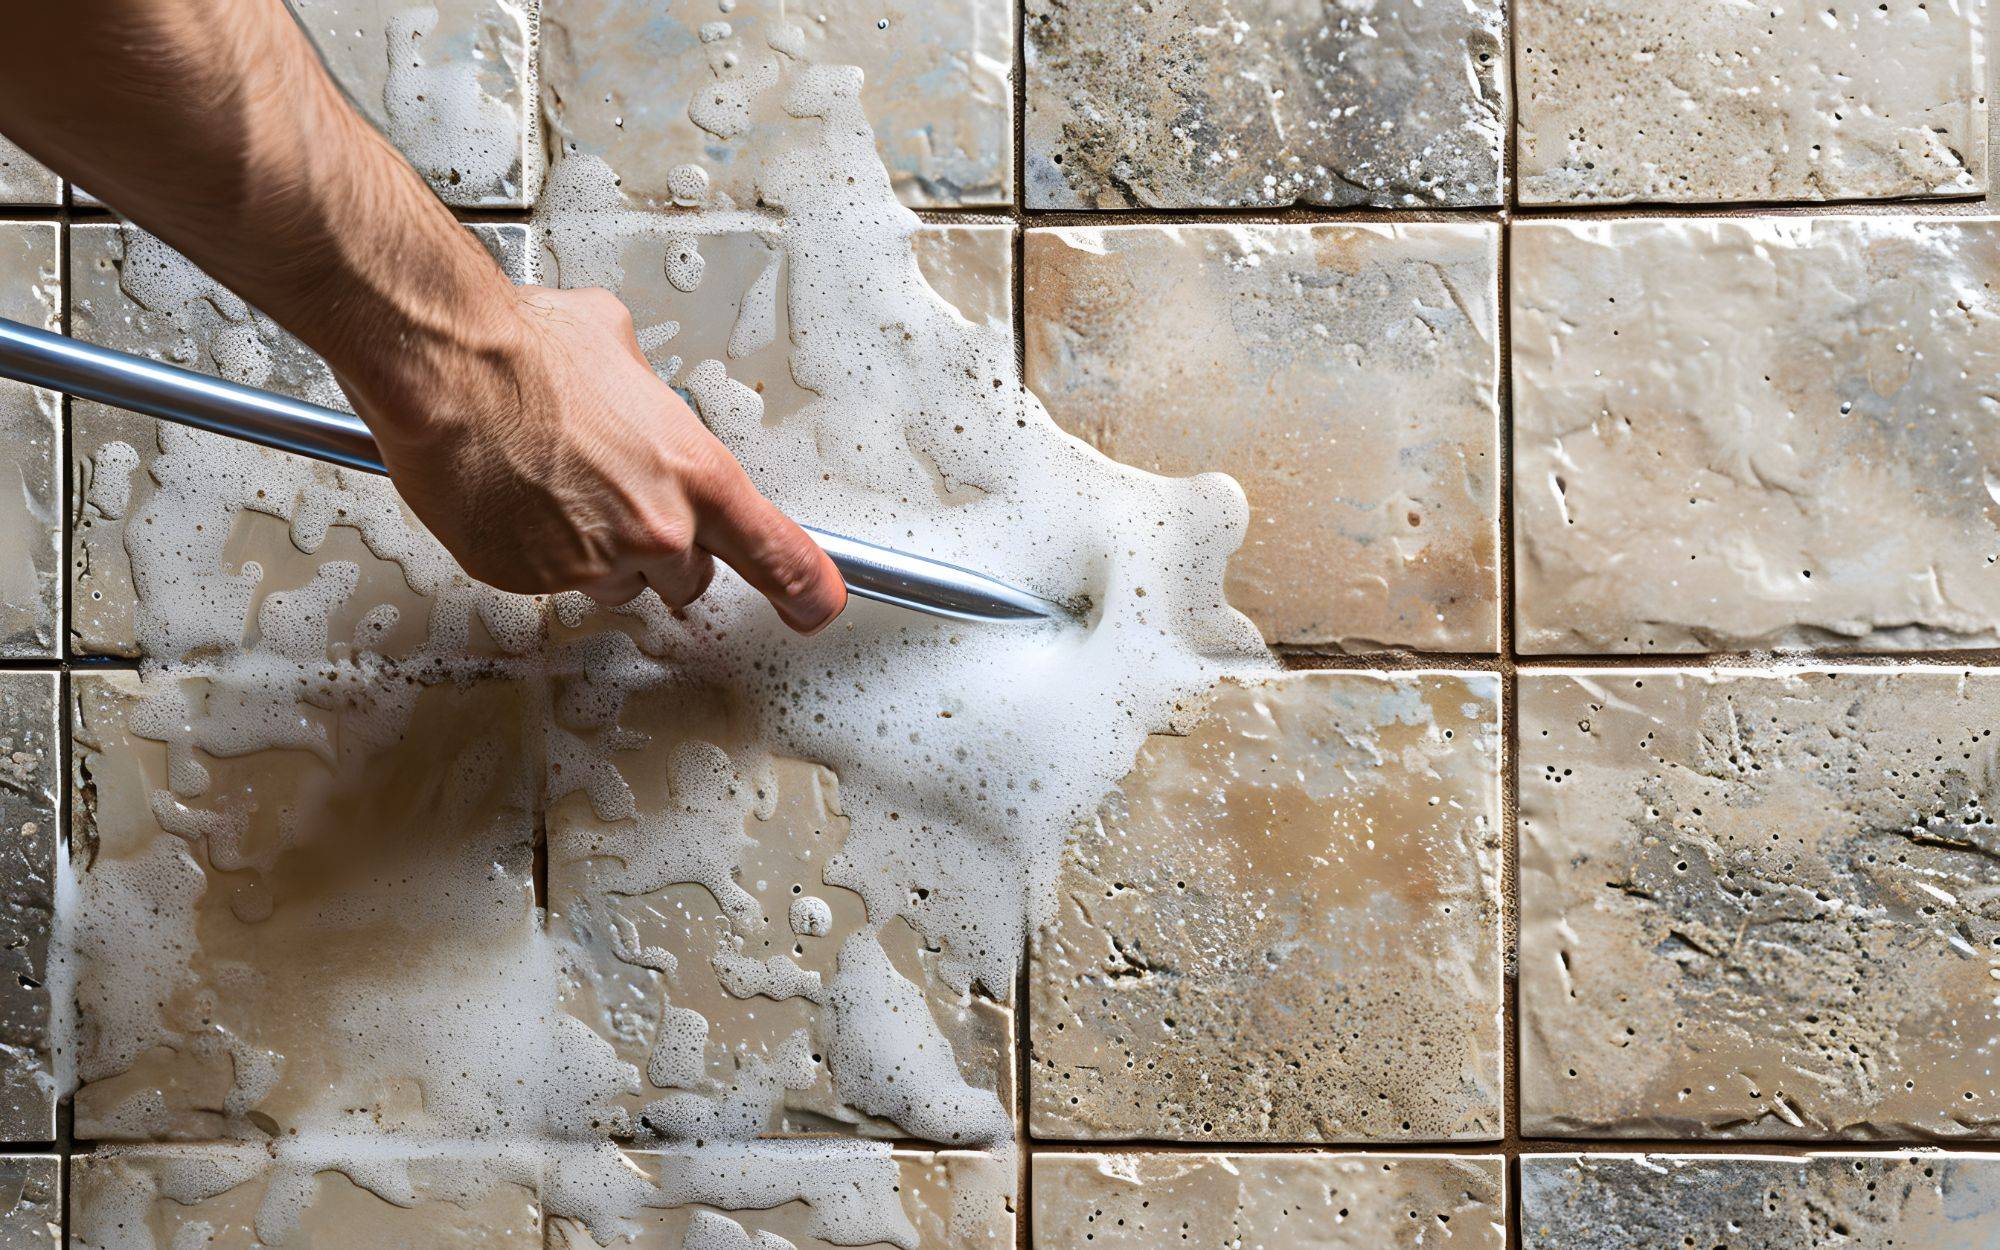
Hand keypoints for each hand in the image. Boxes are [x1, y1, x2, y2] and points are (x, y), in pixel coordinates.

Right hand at [340, 285, 846, 632]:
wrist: (447, 369)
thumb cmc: (525, 351)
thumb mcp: (620, 349)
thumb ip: (648, 395)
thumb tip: (637, 390)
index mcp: (696, 475)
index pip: (778, 554)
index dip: (804, 588)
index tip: (815, 606)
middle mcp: (654, 529)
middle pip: (689, 576)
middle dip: (664, 549)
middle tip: (622, 502)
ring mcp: (591, 562)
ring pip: (617, 583)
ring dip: (599, 552)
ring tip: (557, 490)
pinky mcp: (531, 579)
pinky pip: (551, 580)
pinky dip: (537, 550)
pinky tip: (517, 498)